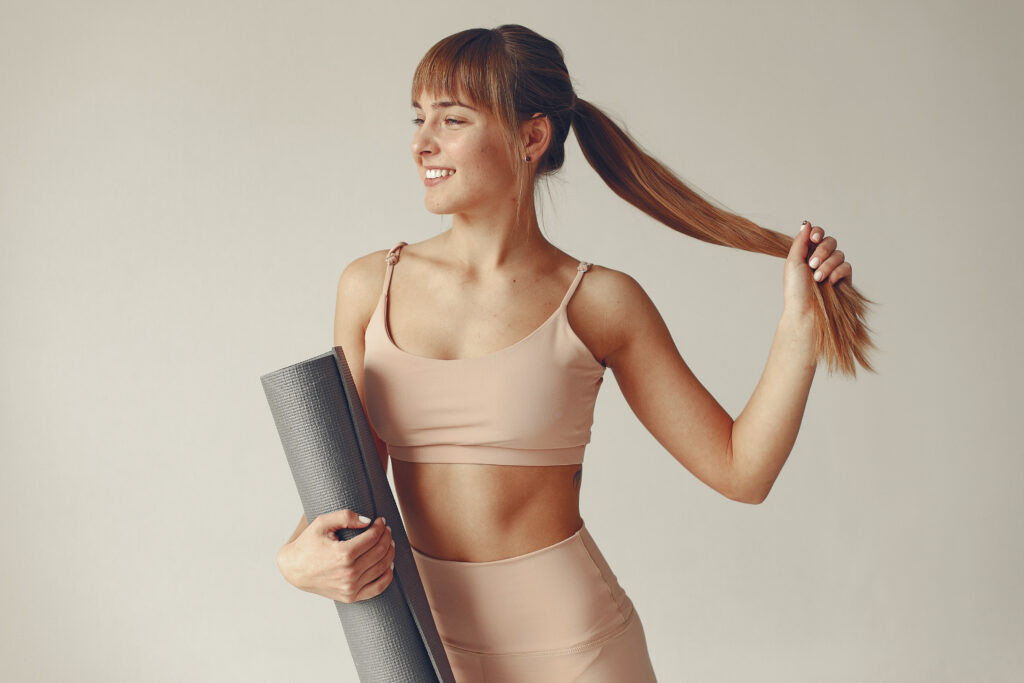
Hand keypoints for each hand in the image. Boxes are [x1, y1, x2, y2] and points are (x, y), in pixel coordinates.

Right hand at [276, 509, 394, 603]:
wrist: (294, 570)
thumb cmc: (308, 544)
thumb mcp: (322, 523)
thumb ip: (345, 516)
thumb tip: (368, 521)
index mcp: (342, 554)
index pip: (373, 538)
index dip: (380, 527)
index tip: (380, 521)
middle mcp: (348, 573)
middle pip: (380, 552)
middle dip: (387, 537)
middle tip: (386, 530)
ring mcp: (350, 587)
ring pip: (382, 568)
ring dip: (390, 553)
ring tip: (388, 542)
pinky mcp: (351, 597)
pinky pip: (378, 588)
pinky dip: (388, 575)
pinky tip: (389, 564)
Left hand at [783, 220, 853, 316]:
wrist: (805, 311)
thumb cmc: (796, 290)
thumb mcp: (793, 262)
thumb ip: (801, 241)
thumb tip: (807, 223)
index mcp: (807, 254)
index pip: (817, 235)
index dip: (818, 234)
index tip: (814, 239)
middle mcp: (821, 259)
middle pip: (831, 241)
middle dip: (822, 251)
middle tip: (812, 264)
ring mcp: (833, 269)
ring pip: (839, 254)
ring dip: (828, 264)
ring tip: (818, 278)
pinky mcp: (843, 279)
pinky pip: (846, 266)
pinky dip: (837, 272)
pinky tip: (830, 281)